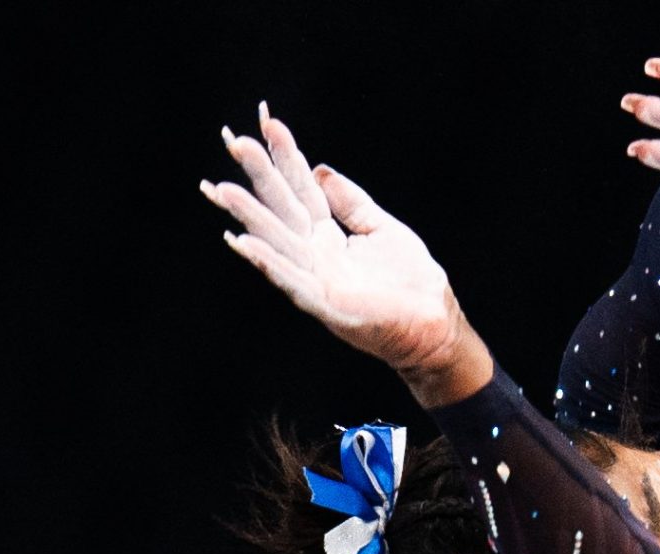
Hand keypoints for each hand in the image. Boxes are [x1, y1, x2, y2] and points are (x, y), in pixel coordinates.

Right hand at [200, 104, 478, 384]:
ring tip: (223, 190)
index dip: (285, 157)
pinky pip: (293, 280)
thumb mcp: (380, 227)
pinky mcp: (328, 304)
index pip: (300, 189)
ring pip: (278, 242)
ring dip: (250, 216)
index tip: (268, 122)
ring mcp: (318, 279)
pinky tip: (244, 243)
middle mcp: (315, 255)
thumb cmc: (412, 282)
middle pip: (282, 209)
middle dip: (260, 177)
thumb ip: (350, 202)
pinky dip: (268, 262)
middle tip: (236, 142)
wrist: (437, 325)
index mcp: (328, 236)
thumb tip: (320, 171)